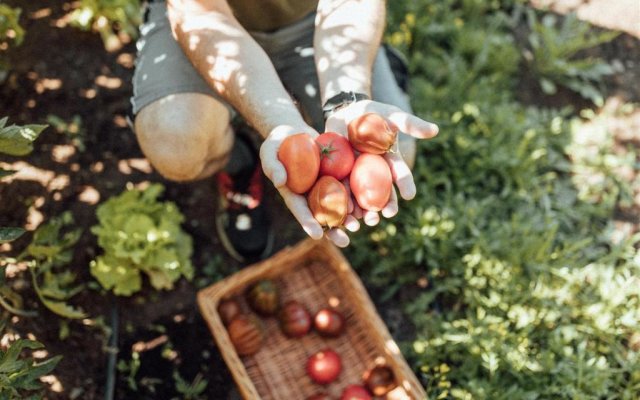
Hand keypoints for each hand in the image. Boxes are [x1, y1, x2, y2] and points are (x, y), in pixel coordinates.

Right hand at [259, 125, 359, 247]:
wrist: (293, 132)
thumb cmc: (276, 143)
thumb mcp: (269, 152)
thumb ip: (273, 166)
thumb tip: (280, 181)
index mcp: (294, 194)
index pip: (300, 210)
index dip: (308, 222)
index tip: (316, 235)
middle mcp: (311, 194)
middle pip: (322, 215)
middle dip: (334, 229)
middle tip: (344, 240)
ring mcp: (325, 185)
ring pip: (339, 205)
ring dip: (350, 217)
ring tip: (360, 226)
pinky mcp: (337, 174)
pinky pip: (349, 186)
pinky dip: (358, 196)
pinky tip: (370, 204)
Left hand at [325, 100, 438, 225]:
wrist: (345, 111)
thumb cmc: (371, 113)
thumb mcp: (390, 115)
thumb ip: (410, 123)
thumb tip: (435, 130)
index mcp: (389, 161)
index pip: (400, 174)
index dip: (405, 184)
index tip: (410, 195)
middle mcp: (375, 172)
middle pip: (382, 192)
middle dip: (385, 205)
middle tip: (387, 214)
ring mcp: (357, 175)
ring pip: (362, 197)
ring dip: (365, 211)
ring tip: (366, 220)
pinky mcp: (339, 176)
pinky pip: (342, 192)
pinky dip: (344, 203)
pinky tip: (345, 214)